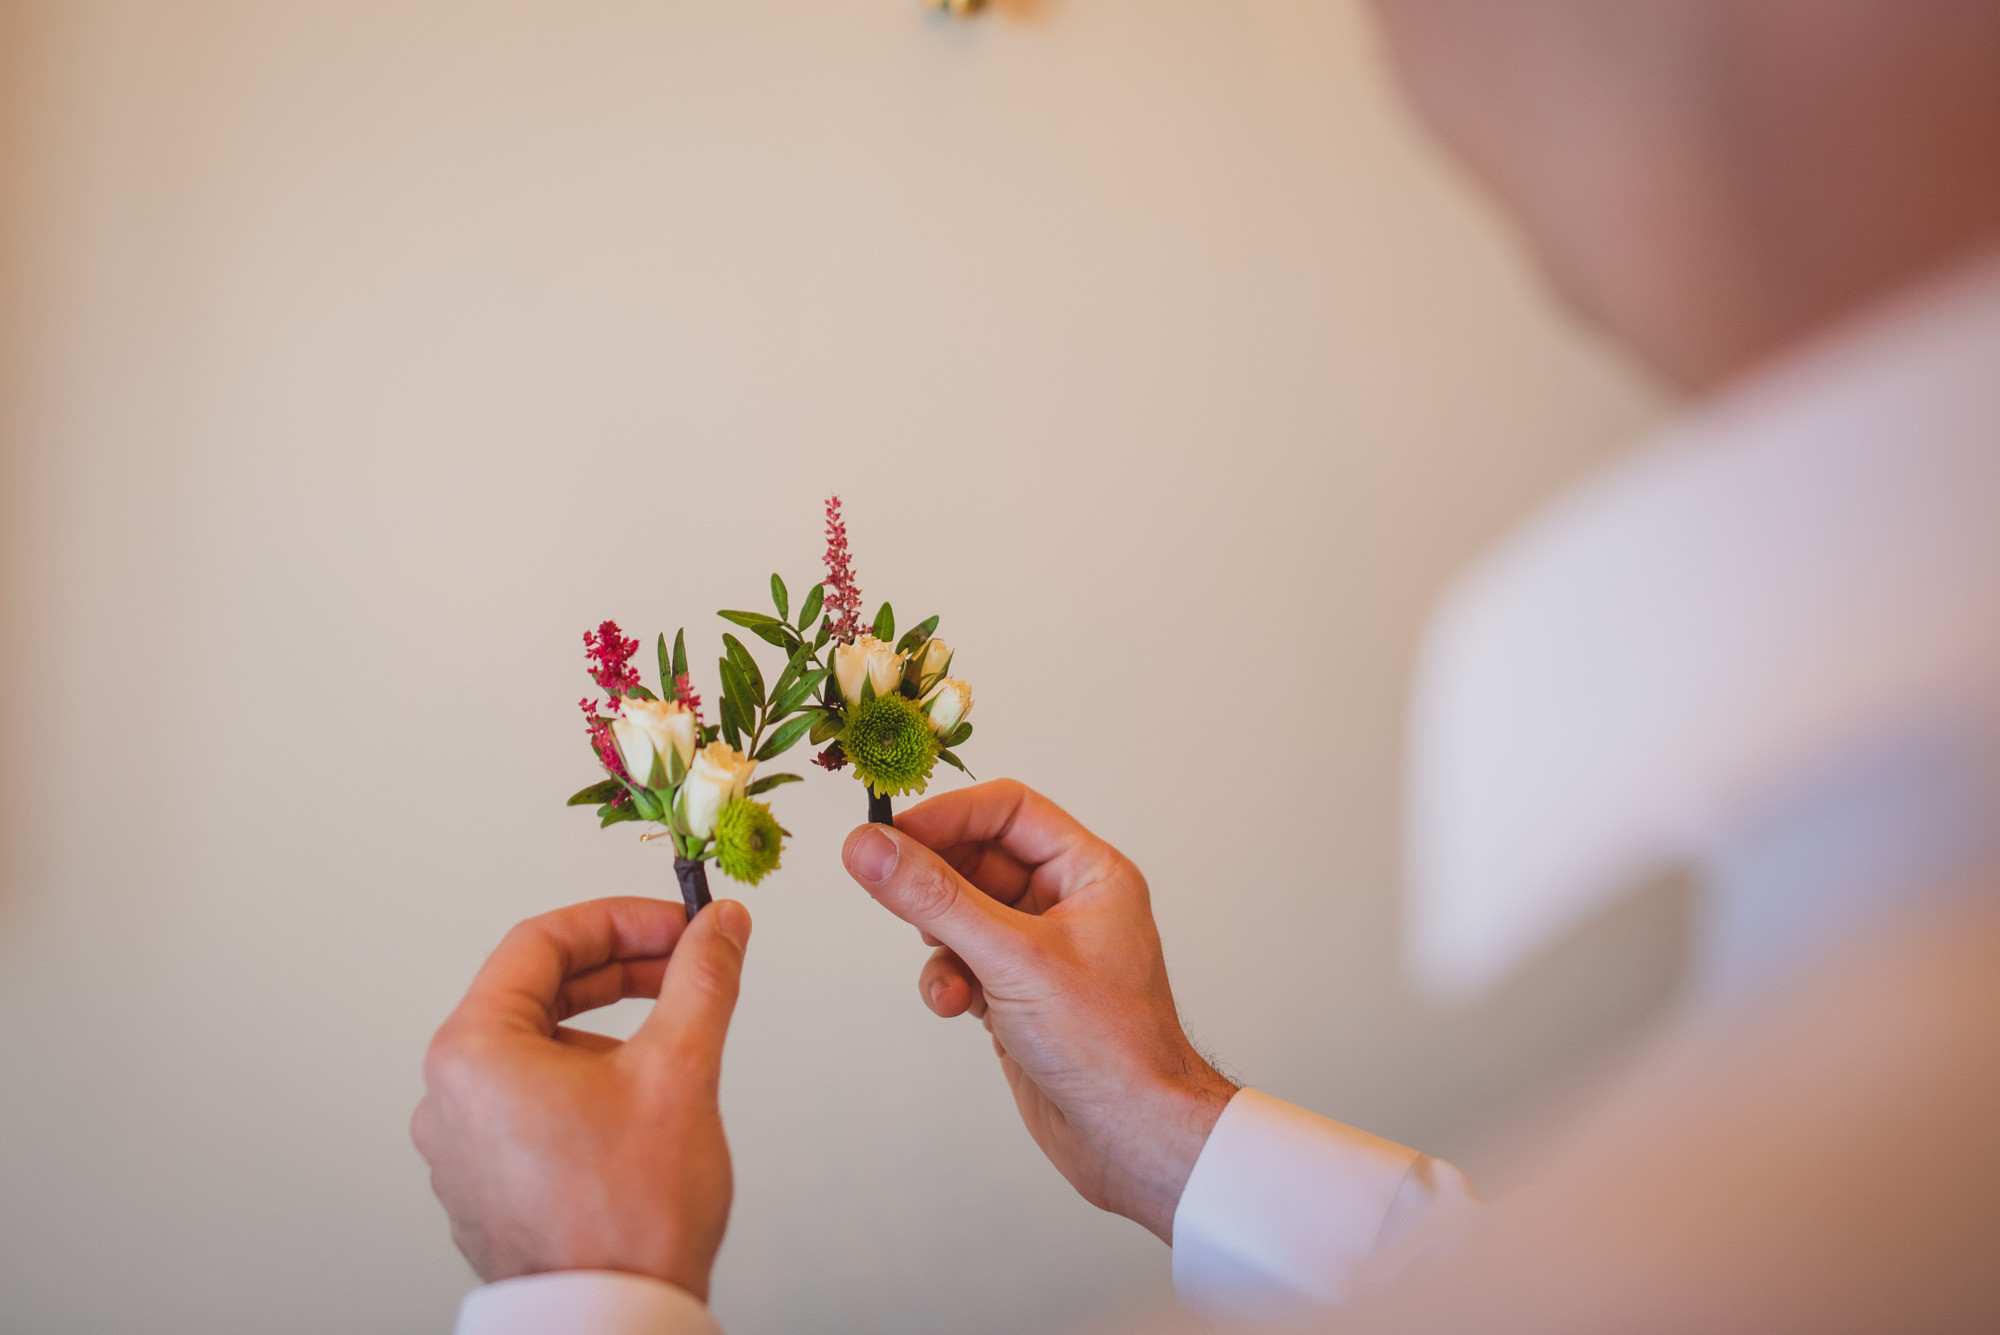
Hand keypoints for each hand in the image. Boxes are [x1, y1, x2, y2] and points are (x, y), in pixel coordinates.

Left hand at [411, 896, 751, 1299]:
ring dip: (608, 1027)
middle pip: (535, 992)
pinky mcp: (487, 1184)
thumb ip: (700, 979)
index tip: (679, 925)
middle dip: (621, 970)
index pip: (542, 942)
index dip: (622, 920)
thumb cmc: (625, 1219)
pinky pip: (532, 1101)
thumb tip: (718, 927)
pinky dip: (587, 1079)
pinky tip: (642, 1098)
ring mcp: (464, 1146)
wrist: (612, 1324)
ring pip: (538, 1049)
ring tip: (674, 1041)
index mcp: (472, 1052)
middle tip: (686, 964)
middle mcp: (450, 1096)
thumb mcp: (678, 1069)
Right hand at [842, 780, 1236, 1241]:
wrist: (1133, 1138)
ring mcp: (1042, 952)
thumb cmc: (1107, 1044)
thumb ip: (934, 898)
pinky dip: (948, 980)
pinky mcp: (1019, 996)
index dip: (947, 816)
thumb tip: (870, 847)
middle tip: (883, 886)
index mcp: (1090, 873)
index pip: (1008, 810)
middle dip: (933, 883)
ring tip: (943, 975)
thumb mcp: (1010, 958)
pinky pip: (965, 963)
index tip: (889, 834)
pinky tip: (954, 1006)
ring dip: (938, 941)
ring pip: (963, 916)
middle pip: (978, 861)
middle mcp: (1068, 904)